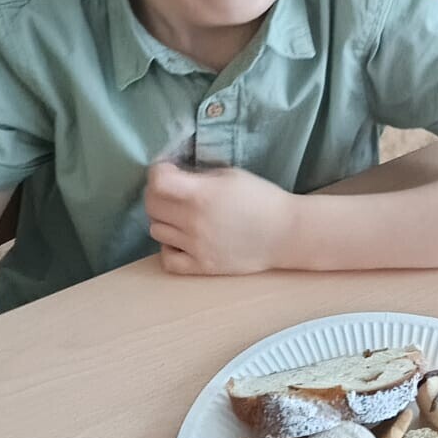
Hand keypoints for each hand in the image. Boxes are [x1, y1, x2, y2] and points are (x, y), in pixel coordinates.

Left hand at [144, 162, 299, 274]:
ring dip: (164, 220)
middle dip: (157, 193)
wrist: (285, 233)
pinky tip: (180, 240)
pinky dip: (169, 248)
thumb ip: (198, 177)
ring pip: (156, 231)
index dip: (158, 172)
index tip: (168, 170)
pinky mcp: (202, 267)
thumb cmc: (261, 199)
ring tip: (181, 215)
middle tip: (172, 191)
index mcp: (201, 194)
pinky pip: (168, 260)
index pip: (157, 182)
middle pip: (152, 206)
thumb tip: (173, 175)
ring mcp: (196, 247)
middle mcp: (194, 222)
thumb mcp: (229, 176)